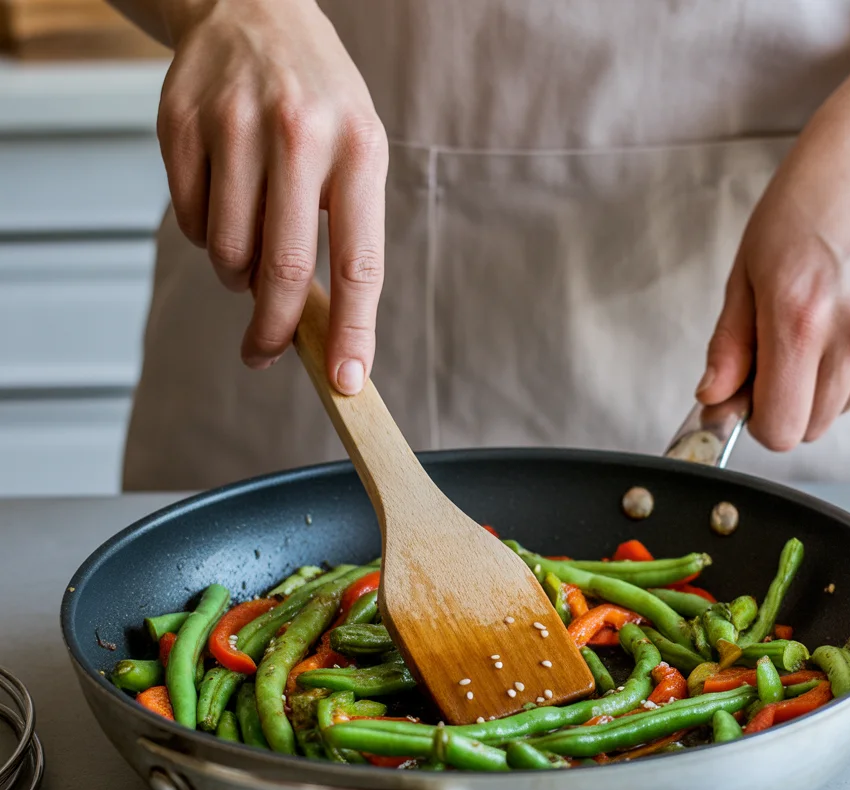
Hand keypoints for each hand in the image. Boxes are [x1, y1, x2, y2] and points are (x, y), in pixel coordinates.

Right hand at [157, 0, 386, 391]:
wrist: (253, 9)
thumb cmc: (319, 103)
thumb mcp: (358, 153)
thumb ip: (347, 233)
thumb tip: (326, 328)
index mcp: (359, 150)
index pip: (360, 263)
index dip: (354, 332)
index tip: (348, 383)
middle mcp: (299, 134)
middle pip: (284, 270)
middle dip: (275, 329)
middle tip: (266, 353)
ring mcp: (233, 124)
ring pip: (229, 251)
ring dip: (239, 277)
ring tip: (251, 253)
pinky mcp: (180, 123)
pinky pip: (191, 221)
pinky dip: (208, 236)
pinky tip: (224, 206)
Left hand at [696, 116, 849, 450]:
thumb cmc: (798, 216)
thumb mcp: (744, 279)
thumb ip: (728, 349)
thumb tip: (712, 401)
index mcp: (799, 321)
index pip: (782, 429)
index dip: (761, 421)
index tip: (754, 397)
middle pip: (812, 427)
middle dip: (789, 403)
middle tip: (782, 354)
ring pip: (843, 407)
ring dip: (823, 384)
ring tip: (820, 325)